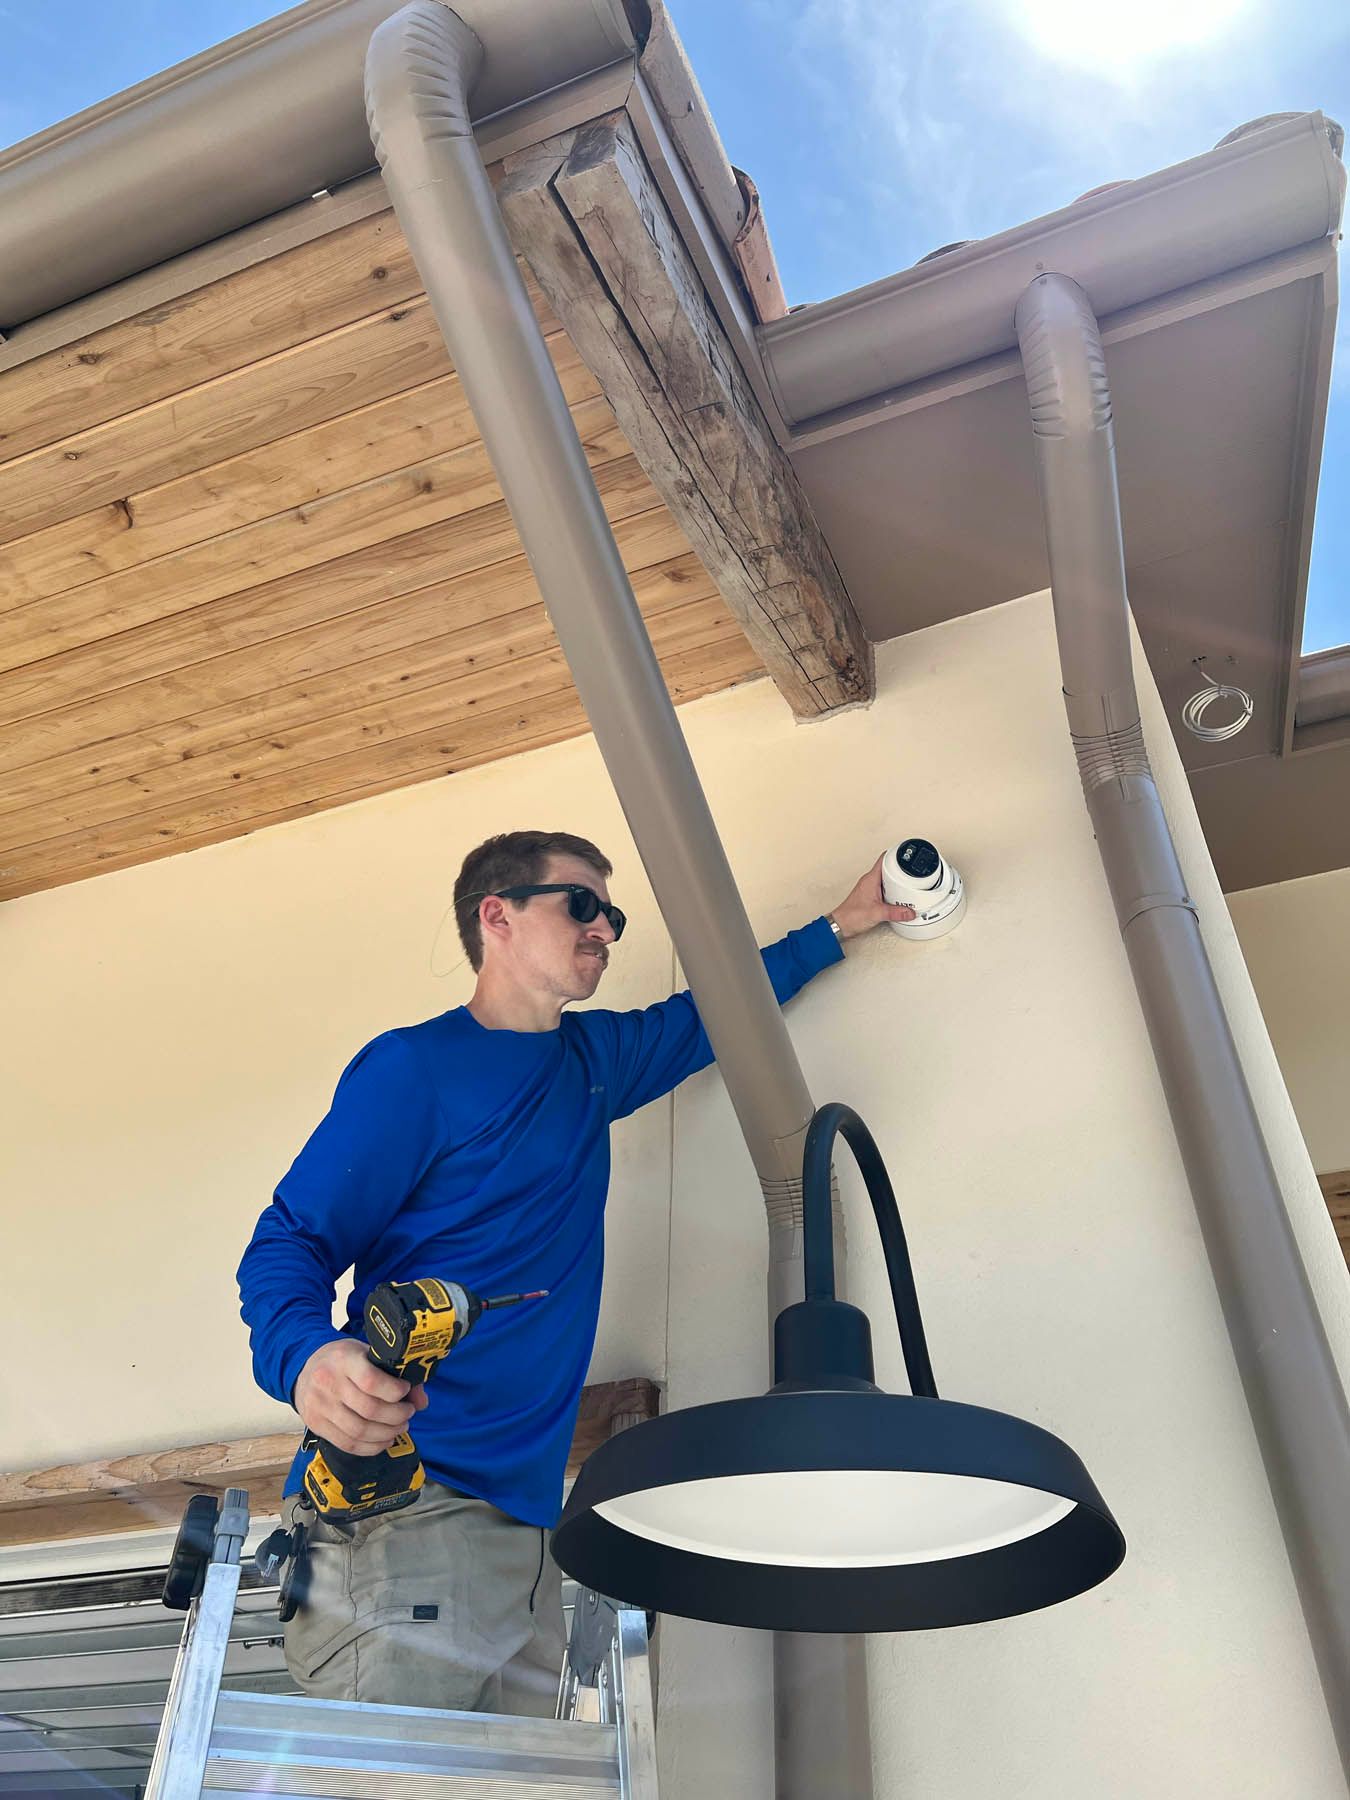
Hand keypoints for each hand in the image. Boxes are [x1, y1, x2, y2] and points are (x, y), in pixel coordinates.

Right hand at [294, 1338, 427, 1455]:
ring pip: (359, 1431)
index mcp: (343, 1360)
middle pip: (369, 1410)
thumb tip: (421, 1401)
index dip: (395, 1391)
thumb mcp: (366, 1353)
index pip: (371, 1381)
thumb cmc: (341, 1360)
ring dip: (386, 1433)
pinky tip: (384, 1440)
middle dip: (397, 1416)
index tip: (406, 1390)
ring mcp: (320, 1406)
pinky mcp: (316, 1425)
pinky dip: (371, 1447)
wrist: (303, 1368)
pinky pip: (347, 1444)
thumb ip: (395, 1374)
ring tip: (399, 1427)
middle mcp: (328, 1383)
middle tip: (408, 1413)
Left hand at [829, 855, 915, 939]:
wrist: (841, 925)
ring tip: (908, 886)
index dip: (896, 854)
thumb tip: (909, 911)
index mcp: (871, 879)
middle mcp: (870, 881)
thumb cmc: (851, 916)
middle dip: (900, 870)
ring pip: (887, 879)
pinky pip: (885, 889)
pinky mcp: (871, 897)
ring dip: (897, 882)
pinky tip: (898, 898)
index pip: (884, 859)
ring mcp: (870, 888)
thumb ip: (895, 913)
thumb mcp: (877, 913)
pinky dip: (893, 892)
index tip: (907, 854)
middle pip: (888, 869)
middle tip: (911, 874)